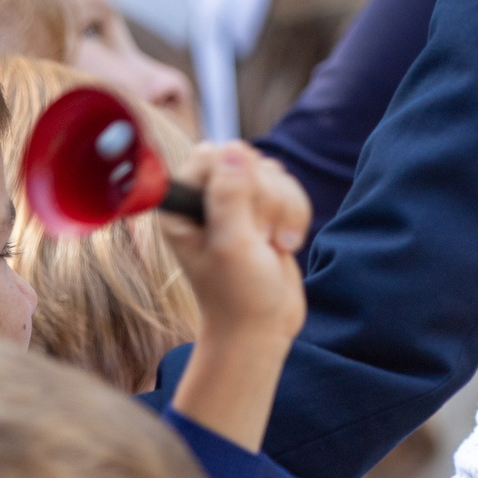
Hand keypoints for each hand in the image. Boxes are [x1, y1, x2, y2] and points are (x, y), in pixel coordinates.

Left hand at [157, 143, 308, 341]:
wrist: (261, 329)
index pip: (211, 154)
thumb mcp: (231, 245)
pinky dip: (295, 215)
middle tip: (258, 238)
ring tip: (273, 245)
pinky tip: (284, 245)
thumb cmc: (238, 295)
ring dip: (284, 209)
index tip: (241, 216)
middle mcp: (206, 199)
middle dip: (265, 199)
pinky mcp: (264, 213)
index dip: (235, 177)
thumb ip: (230, 195)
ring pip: (273, 173)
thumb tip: (234, 148)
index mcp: (182, 205)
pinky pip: (289, 189)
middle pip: (248, 160)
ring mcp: (238, 205)